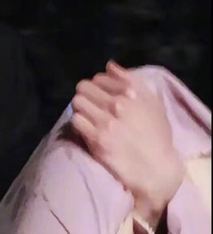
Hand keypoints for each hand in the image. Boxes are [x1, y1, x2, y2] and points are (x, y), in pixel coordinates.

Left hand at [70, 61, 183, 225]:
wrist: (156, 167)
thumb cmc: (157, 135)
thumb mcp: (152, 102)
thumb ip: (131, 80)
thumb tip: (109, 66)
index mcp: (132, 92)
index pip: (99, 78)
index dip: (97, 86)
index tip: (100, 95)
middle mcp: (118, 103)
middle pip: (83, 88)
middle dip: (85, 95)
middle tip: (90, 105)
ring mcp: (106, 121)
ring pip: (77, 103)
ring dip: (80, 109)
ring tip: (88, 117)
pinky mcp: (96, 139)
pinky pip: (76, 121)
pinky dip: (78, 123)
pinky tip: (86, 129)